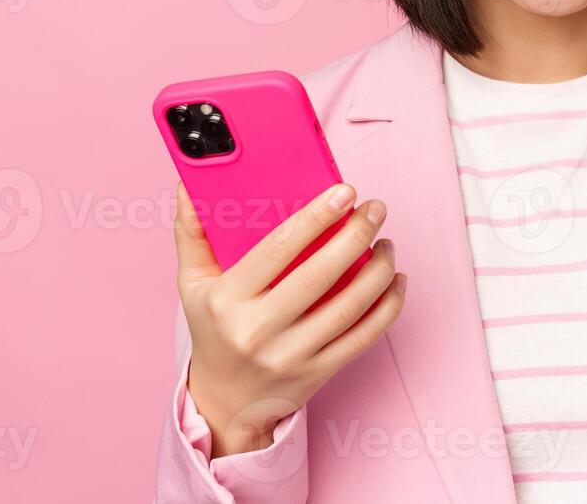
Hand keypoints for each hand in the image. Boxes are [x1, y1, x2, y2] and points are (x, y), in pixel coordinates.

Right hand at [173, 181, 405, 458]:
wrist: (226, 402)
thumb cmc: (215, 329)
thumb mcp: (193, 284)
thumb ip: (193, 233)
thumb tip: (189, 185)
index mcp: (228, 300)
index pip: (277, 249)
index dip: (315, 217)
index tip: (344, 192)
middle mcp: (259, 330)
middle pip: (320, 275)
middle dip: (356, 235)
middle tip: (375, 209)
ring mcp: (291, 355)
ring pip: (349, 306)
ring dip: (378, 269)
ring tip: (387, 243)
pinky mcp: (319, 372)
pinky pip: (364, 336)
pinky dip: (388, 306)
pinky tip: (396, 280)